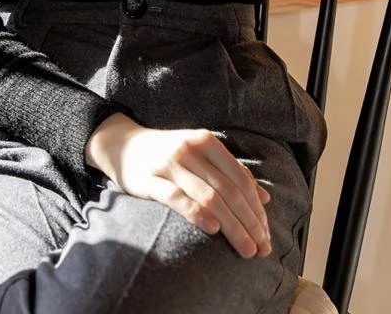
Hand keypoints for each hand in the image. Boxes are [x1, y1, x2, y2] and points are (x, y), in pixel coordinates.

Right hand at [85, 115, 271, 258]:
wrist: (123, 145)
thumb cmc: (169, 154)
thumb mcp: (201, 155)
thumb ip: (231, 172)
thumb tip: (265, 198)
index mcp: (206, 142)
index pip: (240, 179)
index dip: (256, 209)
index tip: (266, 234)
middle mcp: (190, 150)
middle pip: (228, 191)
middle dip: (250, 223)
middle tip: (262, 249)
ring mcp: (169, 164)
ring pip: (209, 197)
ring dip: (232, 226)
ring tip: (246, 249)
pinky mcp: (150, 180)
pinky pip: (177, 198)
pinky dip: (197, 213)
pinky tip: (213, 229)